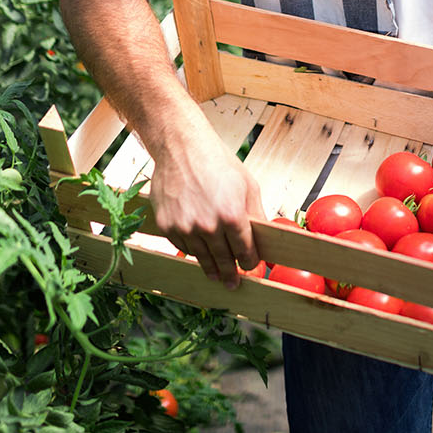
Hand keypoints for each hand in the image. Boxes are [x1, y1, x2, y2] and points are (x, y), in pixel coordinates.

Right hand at [149, 124, 263, 288]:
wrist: (182, 148)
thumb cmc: (217, 162)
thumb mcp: (247, 185)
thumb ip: (256, 214)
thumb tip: (265, 236)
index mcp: (232, 215)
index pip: (244, 251)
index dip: (250, 262)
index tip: (251, 267)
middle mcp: (208, 225)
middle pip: (223, 260)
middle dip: (230, 274)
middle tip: (233, 284)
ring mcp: (185, 227)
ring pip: (201, 257)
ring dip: (210, 267)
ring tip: (216, 275)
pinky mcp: (167, 225)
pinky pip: (183, 246)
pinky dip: (192, 250)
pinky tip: (198, 251)